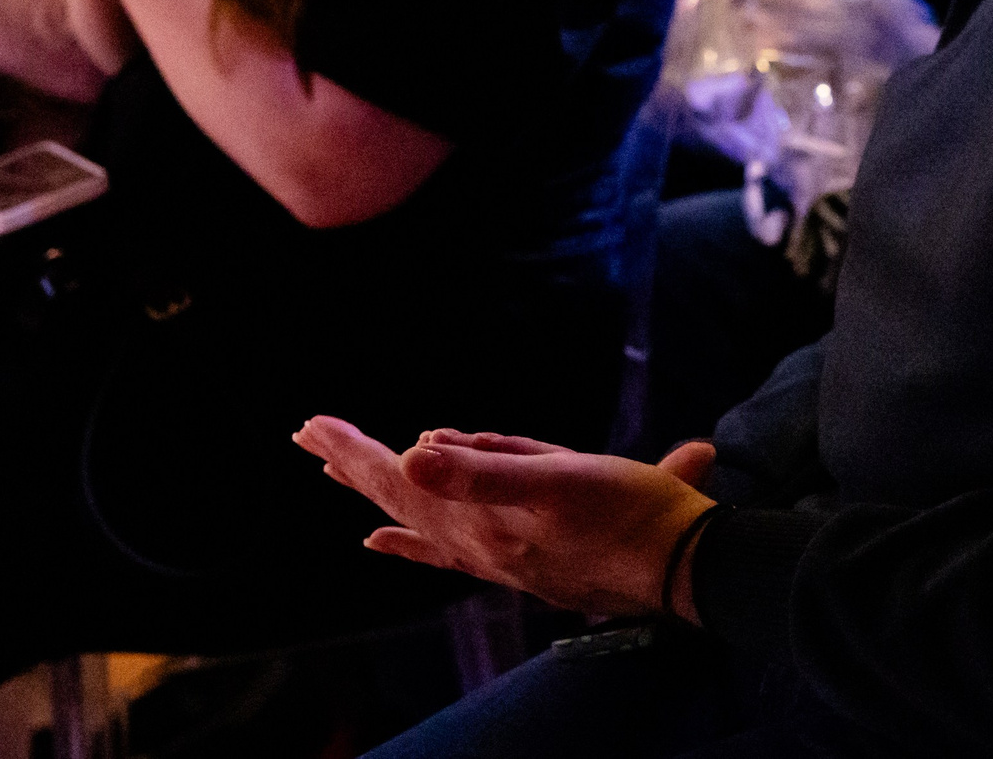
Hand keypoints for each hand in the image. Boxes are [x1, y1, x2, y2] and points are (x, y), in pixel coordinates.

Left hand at [295, 418, 718, 619]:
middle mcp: (478, 545)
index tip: (314, 425)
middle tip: (309, 435)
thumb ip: (486, 468)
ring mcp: (496, 559)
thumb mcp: (559, 476)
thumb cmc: (629, 513)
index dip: (356, 451)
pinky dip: (410, 544)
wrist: (683, 566)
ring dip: (378, 495)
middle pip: (398, 499)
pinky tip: (388, 543)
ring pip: (417, 523)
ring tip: (340, 475)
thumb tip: (414, 453)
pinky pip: (444, 552)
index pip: (398, 479)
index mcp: (480, 521)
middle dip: (354, 463)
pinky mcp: (519, 564)